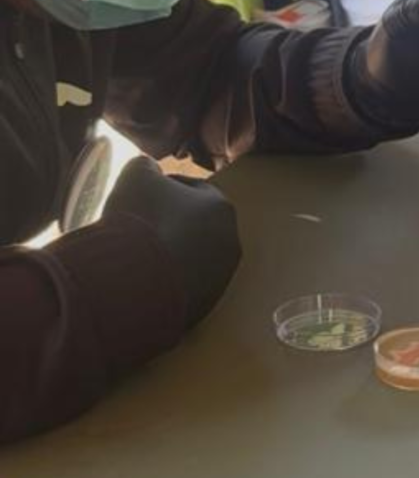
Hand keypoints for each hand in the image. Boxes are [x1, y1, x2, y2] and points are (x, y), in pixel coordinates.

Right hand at [103, 158, 240, 329]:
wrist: (130, 285)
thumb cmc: (139, 221)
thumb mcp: (135, 176)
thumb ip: (146, 167)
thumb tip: (148, 170)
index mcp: (221, 208)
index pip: (192, 192)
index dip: (162, 191)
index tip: (138, 199)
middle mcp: (229, 244)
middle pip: (193, 229)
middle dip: (167, 226)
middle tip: (135, 230)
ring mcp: (218, 280)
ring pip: (189, 261)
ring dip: (166, 258)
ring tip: (133, 259)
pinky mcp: (200, 310)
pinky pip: (179, 290)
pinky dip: (162, 284)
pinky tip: (137, 283)